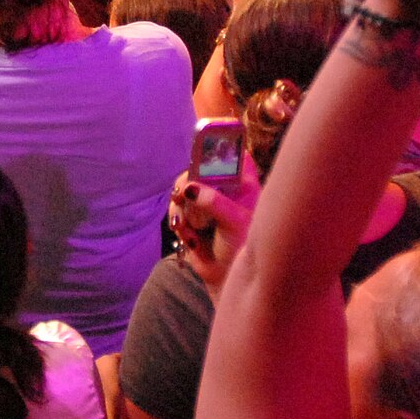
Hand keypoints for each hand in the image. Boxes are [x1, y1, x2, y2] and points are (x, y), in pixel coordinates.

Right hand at [169, 154, 259, 295]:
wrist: (225, 274)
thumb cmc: (240, 247)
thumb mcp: (234, 222)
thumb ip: (214, 203)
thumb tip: (190, 188)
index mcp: (243, 184)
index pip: (235, 154)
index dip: (222, 144)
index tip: (205, 144)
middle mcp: (223, 187)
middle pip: (199, 167)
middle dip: (188, 180)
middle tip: (183, 193)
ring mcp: (205, 200)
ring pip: (183, 187)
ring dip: (181, 207)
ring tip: (191, 227)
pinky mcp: (190, 214)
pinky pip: (176, 208)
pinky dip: (178, 221)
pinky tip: (190, 236)